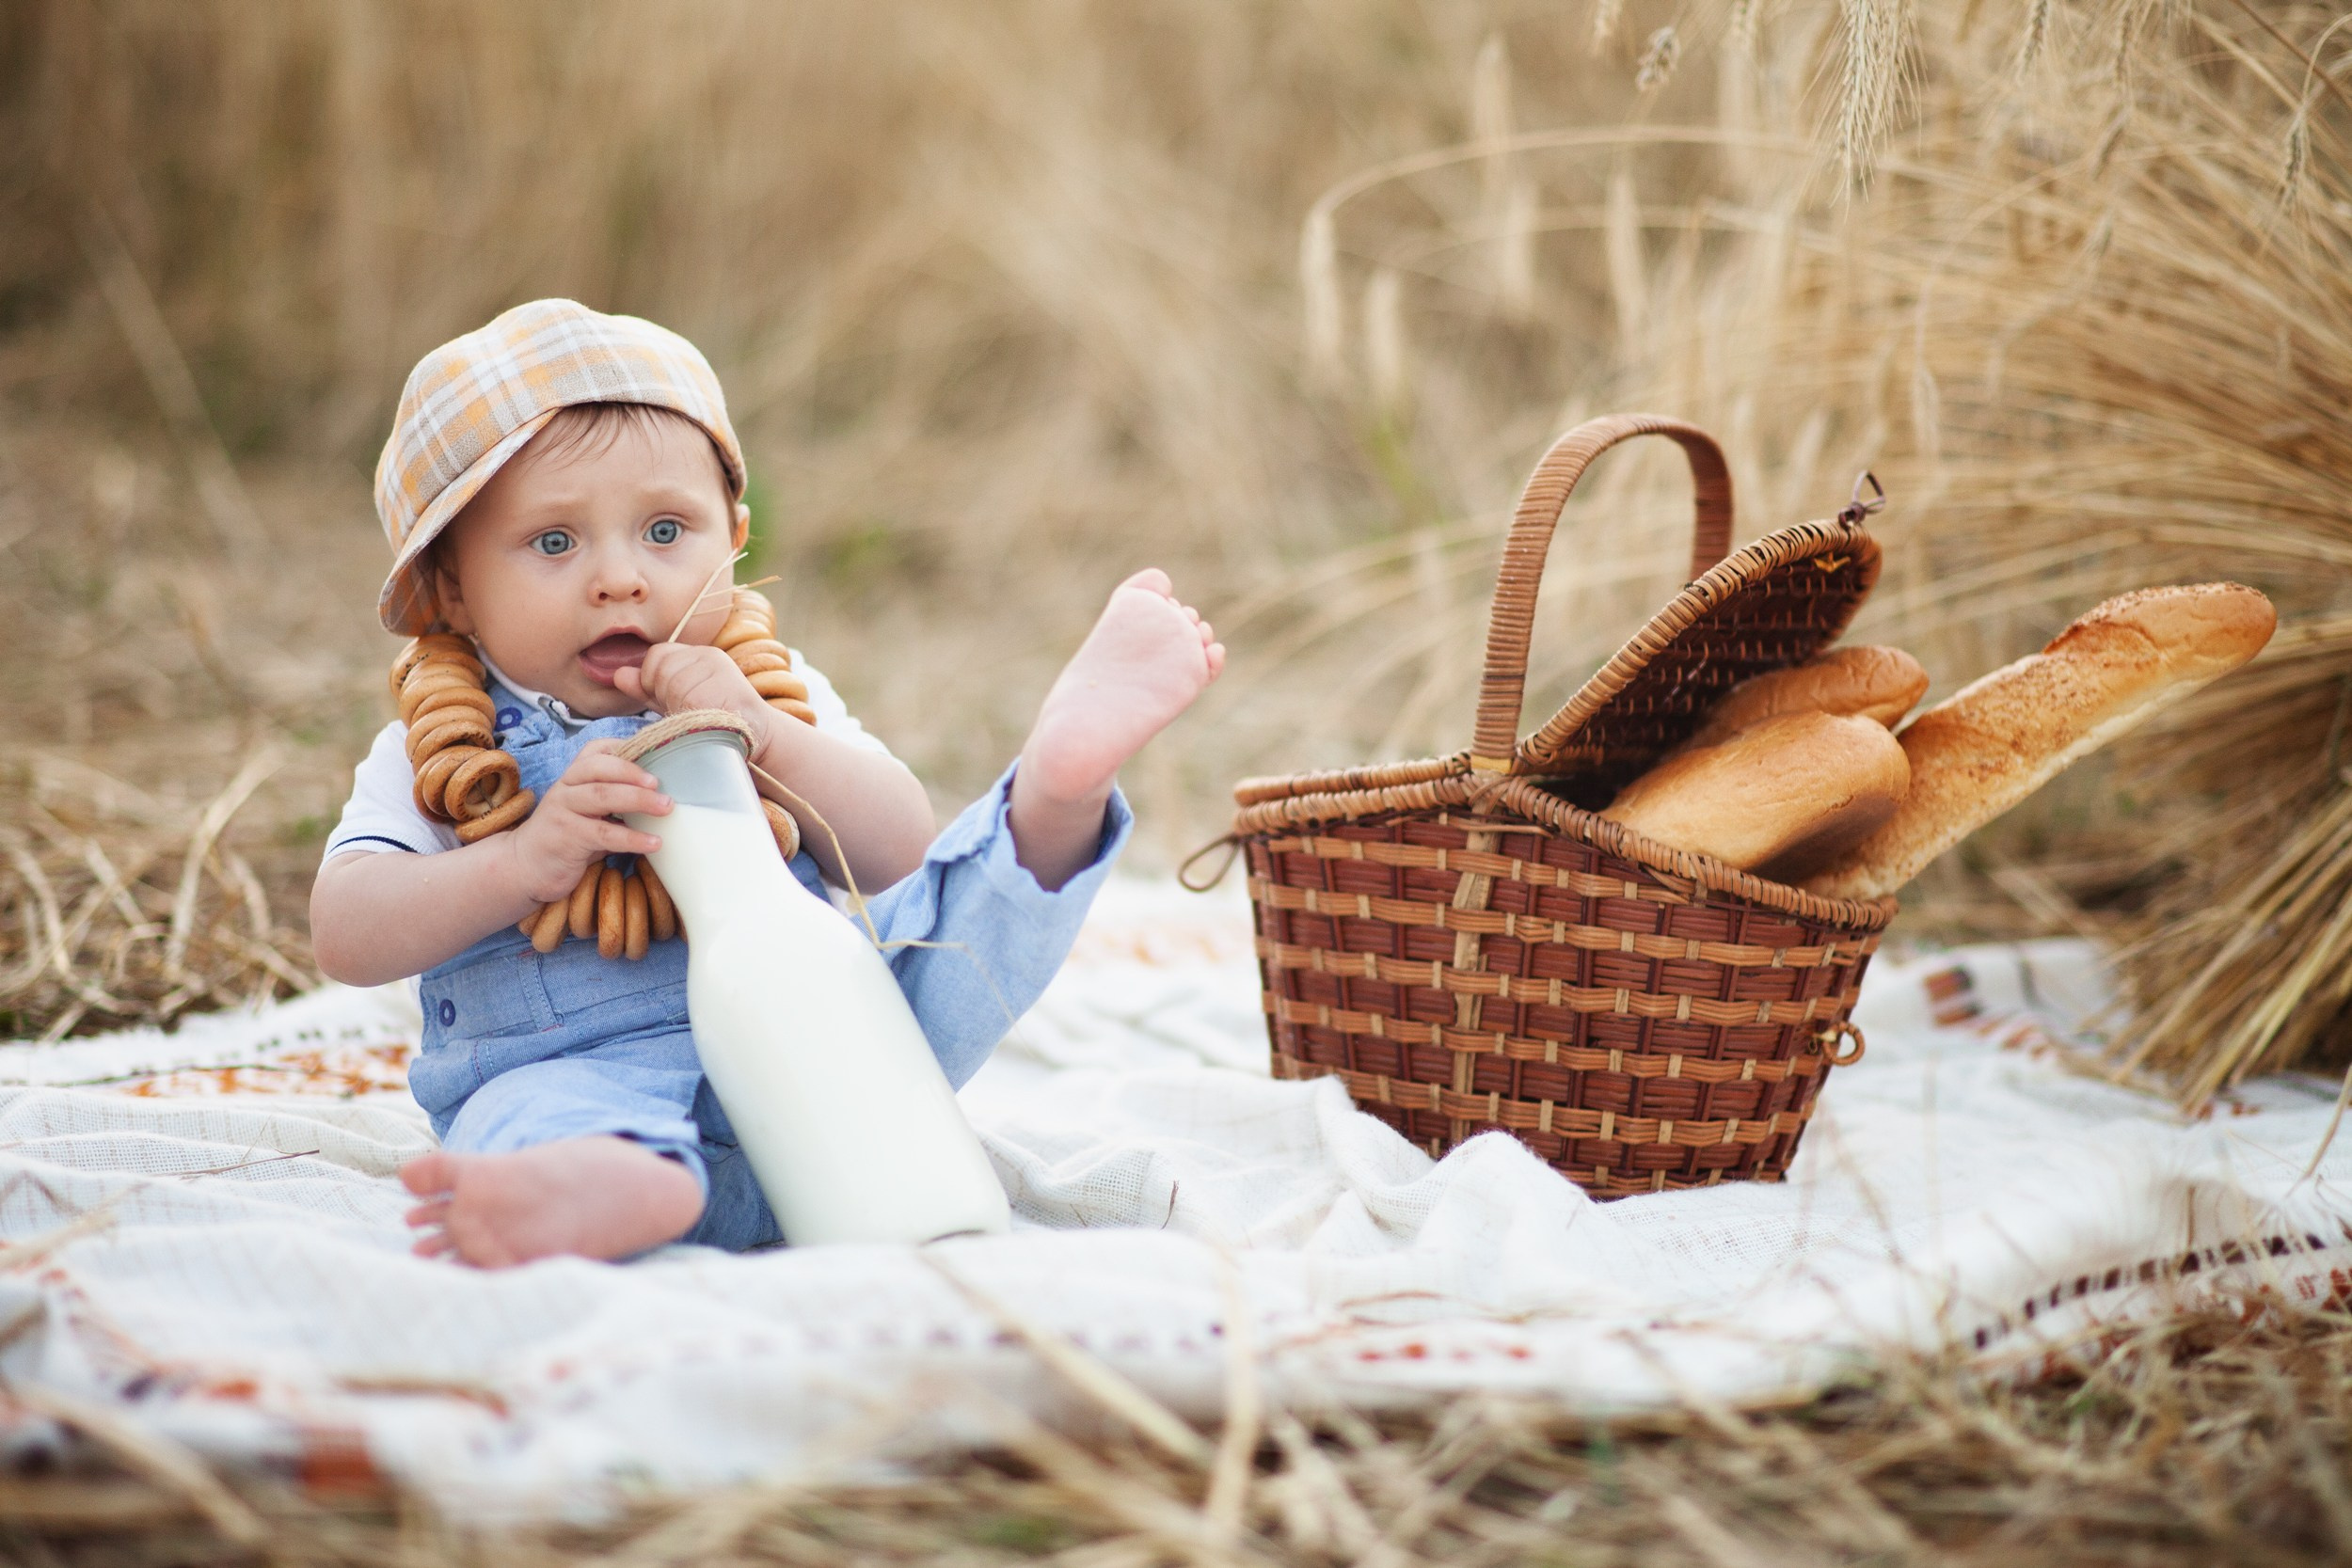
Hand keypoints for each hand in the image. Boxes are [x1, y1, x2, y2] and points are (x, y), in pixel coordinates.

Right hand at [504, 741, 670, 902]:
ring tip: (666, 808)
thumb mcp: (587, 813)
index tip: (653, 753)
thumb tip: (661, 798)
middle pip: (600, 769)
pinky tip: (654, 843)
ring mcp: (562, 811)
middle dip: (634, 774)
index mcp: (572, 778)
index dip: (624, 747)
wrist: (524, 867)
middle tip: (662, 785)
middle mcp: (565, 788)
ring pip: (602, 796)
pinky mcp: (566, 837)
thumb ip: (614, 802)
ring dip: (638, 800)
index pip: (595, 750)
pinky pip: (604, 834)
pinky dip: (632, 838)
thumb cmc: (566, 838)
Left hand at [615, 643, 771, 731]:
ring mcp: (718, 670)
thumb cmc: (715, 723)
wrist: (760, 740)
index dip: (652, 678)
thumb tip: (618, 675)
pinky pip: (686, 697)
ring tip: (695, 717)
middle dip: (662, 692)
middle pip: (661, 666)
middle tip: (684, 711)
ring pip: (671, 681)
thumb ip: (648, 689)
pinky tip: (702, 721)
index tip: (665, 699)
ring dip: (676, 705)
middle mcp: (709, 656)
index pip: (658, 654)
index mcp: (699, 655)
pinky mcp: (723, 687)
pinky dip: (687, 714)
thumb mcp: (677, 703)